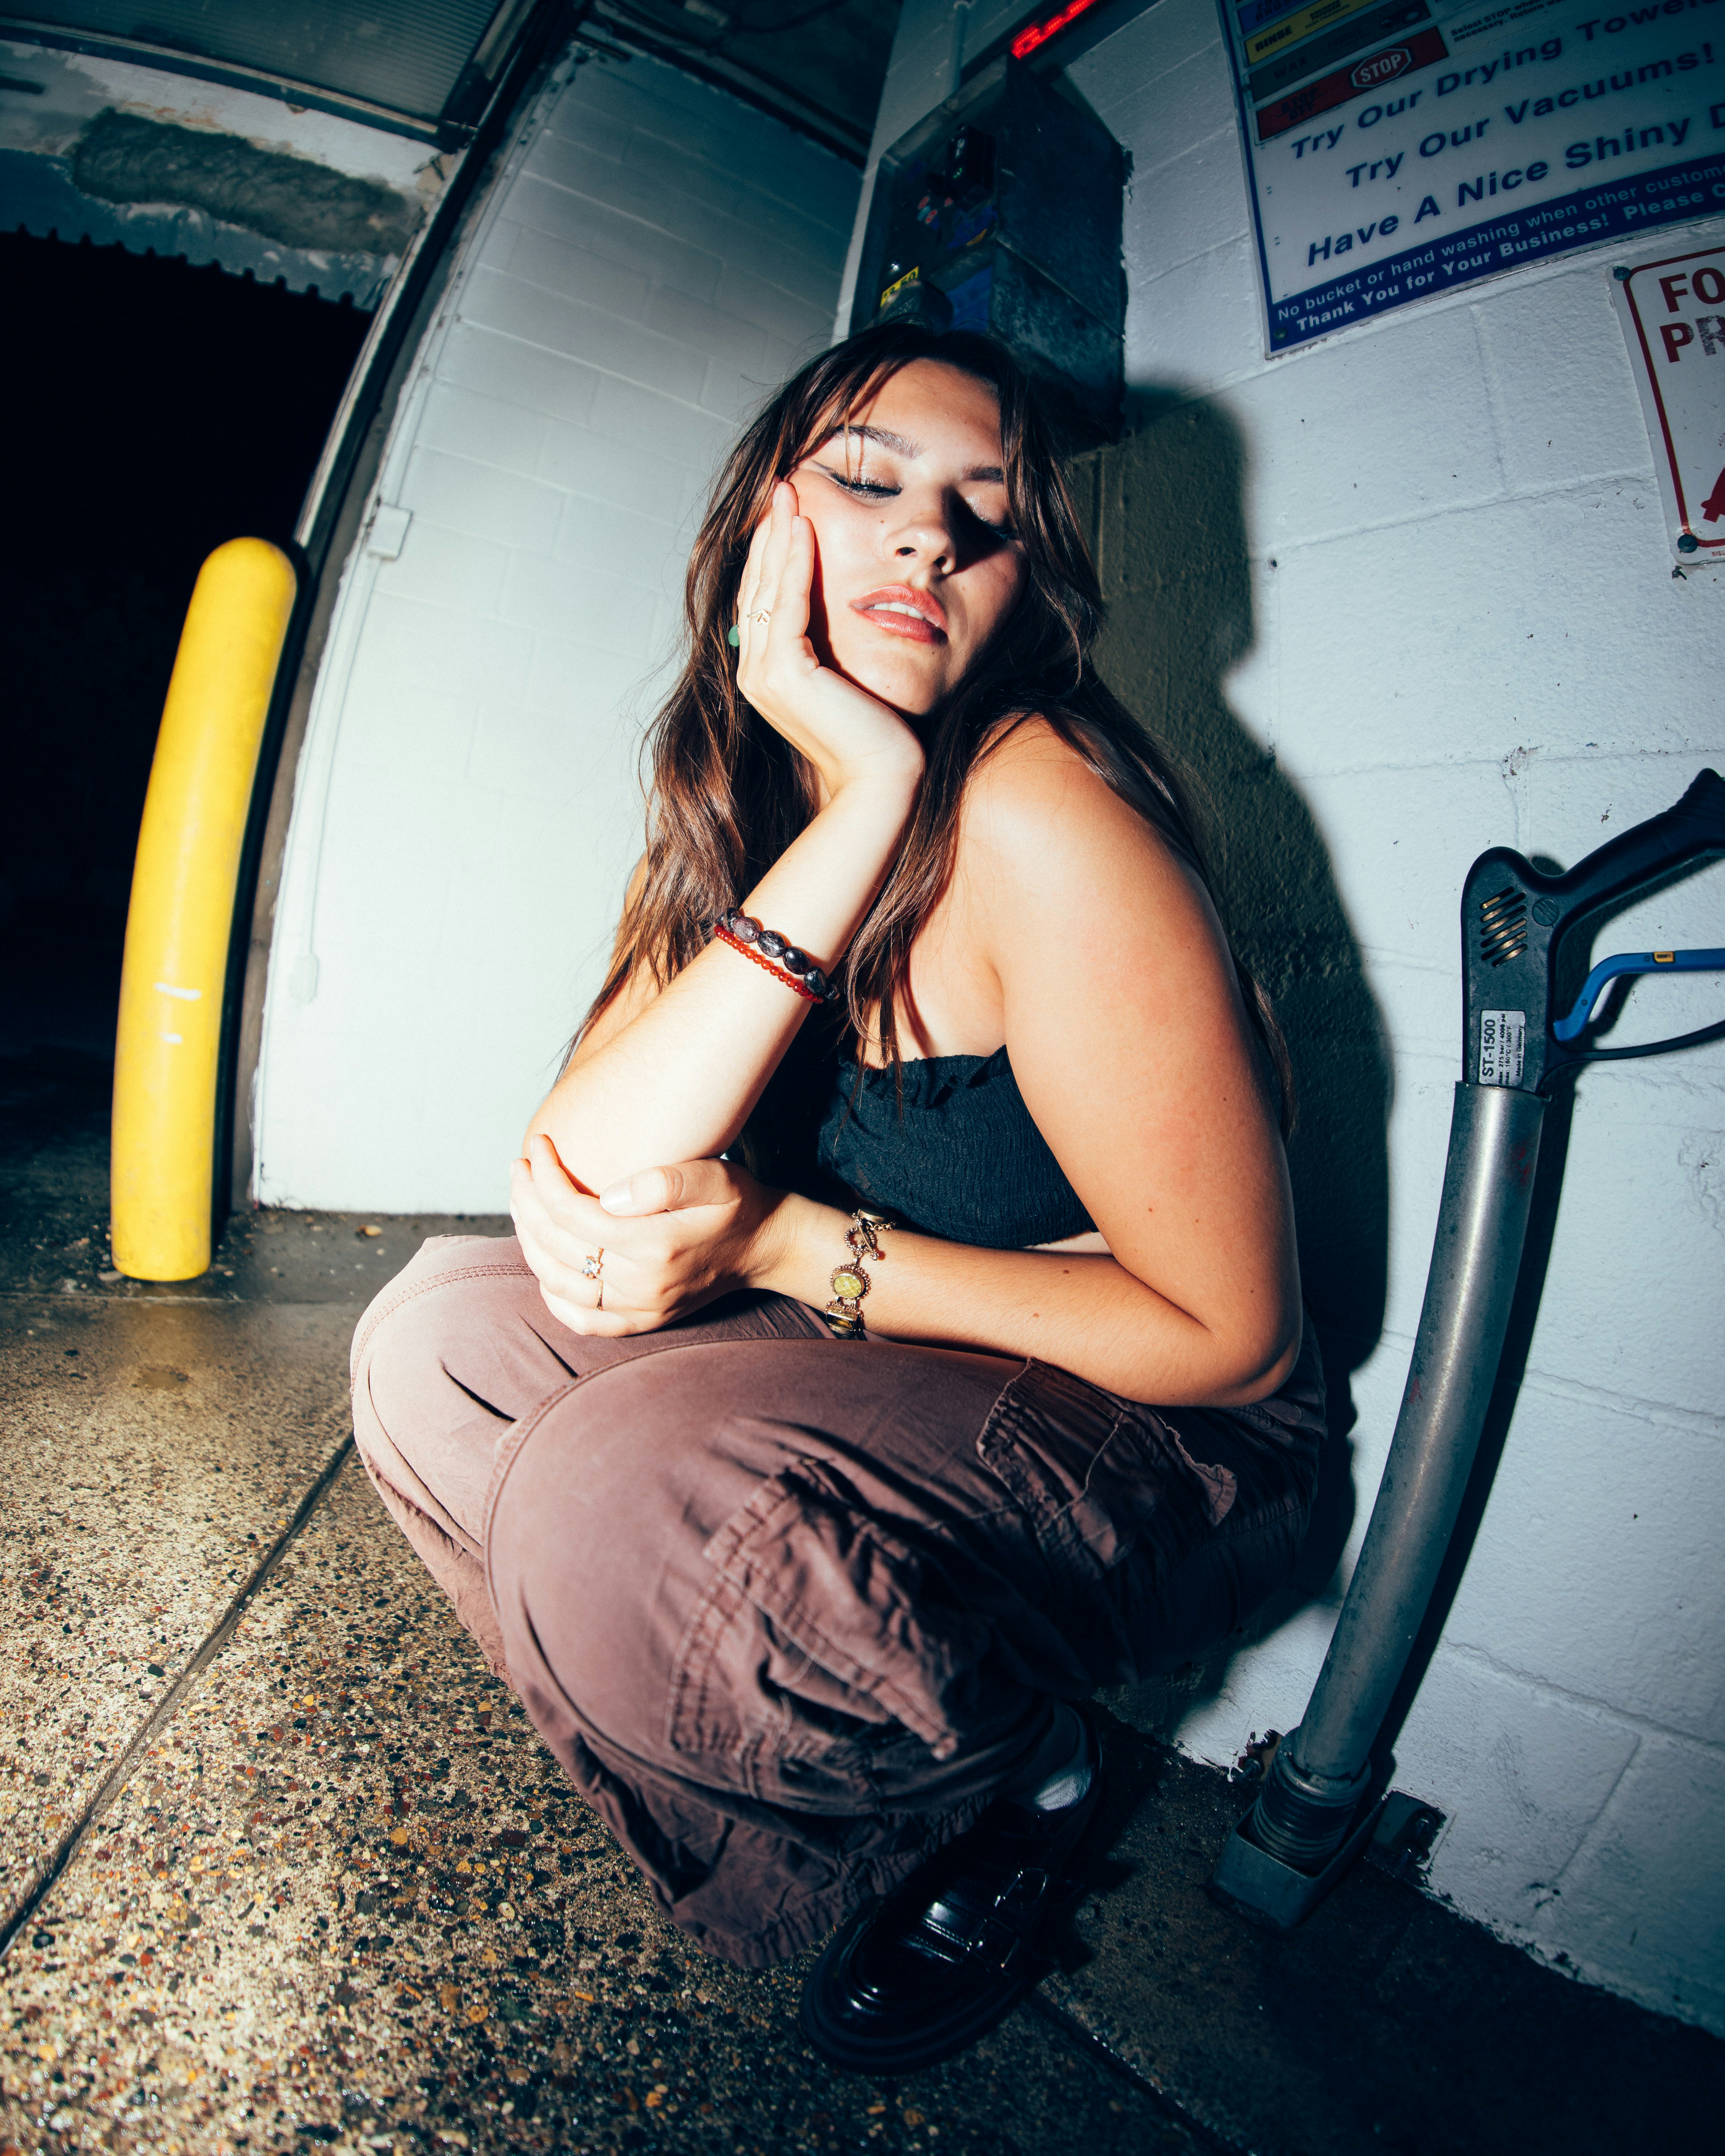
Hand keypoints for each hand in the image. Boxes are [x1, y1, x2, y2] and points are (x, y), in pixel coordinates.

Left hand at [509, 1133, 786, 1335]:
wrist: (763, 1247)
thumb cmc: (737, 1202)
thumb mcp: (715, 1176)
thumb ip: (666, 1182)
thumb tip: (609, 1197)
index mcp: (655, 1245)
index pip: (573, 1213)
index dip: (545, 1177)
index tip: (537, 1144)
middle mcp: (643, 1284)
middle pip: (557, 1246)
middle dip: (527, 1201)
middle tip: (519, 1167)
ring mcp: (640, 1309)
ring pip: (559, 1282)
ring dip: (529, 1241)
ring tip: (522, 1202)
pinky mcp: (642, 1322)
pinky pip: (581, 1320)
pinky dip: (552, 1294)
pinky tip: (543, 1261)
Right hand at [733, 481, 924, 799]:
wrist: (882, 779)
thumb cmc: (874, 734)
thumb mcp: (845, 679)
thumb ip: (826, 649)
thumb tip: (831, 612)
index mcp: (765, 674)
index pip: (762, 600)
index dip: (771, 553)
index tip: (786, 512)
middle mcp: (754, 672)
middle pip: (757, 587)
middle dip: (768, 535)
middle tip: (781, 487)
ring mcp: (763, 674)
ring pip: (768, 589)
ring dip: (778, 537)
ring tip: (789, 494)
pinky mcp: (784, 673)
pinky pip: (788, 604)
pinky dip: (795, 563)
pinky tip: (804, 528)